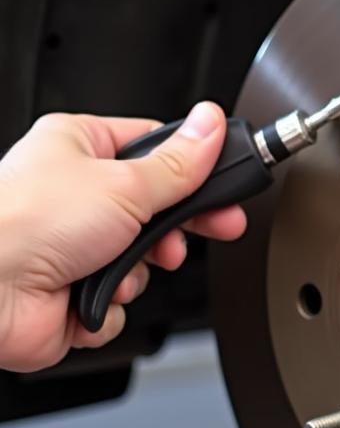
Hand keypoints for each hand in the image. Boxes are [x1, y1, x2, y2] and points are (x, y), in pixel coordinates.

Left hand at [0, 102, 246, 371]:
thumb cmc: (24, 222)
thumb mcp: (124, 182)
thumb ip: (179, 162)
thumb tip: (210, 124)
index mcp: (80, 147)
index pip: (157, 149)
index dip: (198, 170)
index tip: (228, 185)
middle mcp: (74, 194)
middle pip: (156, 209)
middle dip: (175, 230)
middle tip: (212, 229)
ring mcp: (73, 245)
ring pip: (142, 259)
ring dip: (137, 271)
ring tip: (117, 268)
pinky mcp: (72, 291)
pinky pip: (119, 300)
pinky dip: (110, 303)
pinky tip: (87, 293)